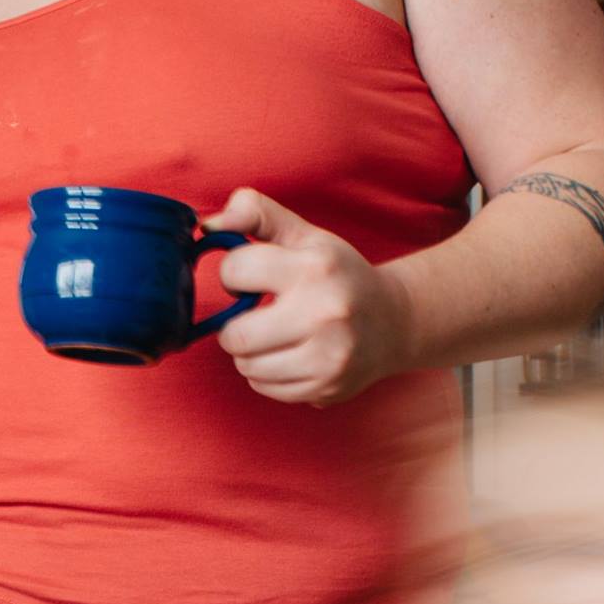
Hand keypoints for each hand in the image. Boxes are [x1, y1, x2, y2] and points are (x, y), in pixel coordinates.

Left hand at [204, 188, 414, 404]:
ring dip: (249, 353)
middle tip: (254, 317)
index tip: (251, 278)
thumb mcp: (303, 234)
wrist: (394, 321)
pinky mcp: (327, 387)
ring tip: (273, 337)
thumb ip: (256, 214)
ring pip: (247, 366)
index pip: (235, 271)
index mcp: (315, 267)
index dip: (234, 274)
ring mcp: (329, 356)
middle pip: (235, 336)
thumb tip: (209, 226)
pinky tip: (288, 356)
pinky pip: (265, 388)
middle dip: (234, 327)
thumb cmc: (338, 273)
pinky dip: (266, 375)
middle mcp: (325, 313)